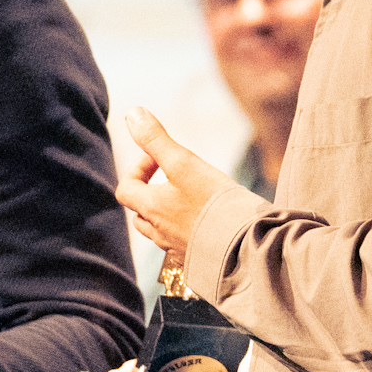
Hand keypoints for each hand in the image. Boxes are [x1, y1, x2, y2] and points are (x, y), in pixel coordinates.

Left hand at [116, 108, 234, 260]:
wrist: (246, 246)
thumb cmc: (215, 204)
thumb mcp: (184, 163)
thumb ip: (156, 140)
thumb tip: (132, 113)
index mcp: (152, 208)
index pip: (125, 189)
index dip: (137, 170)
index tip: (159, 160)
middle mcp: (159, 231)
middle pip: (139, 212)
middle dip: (149, 191)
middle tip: (172, 178)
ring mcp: (177, 248)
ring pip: (159, 229)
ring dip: (165, 212)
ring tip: (188, 198)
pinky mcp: (197, 257)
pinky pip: (180, 243)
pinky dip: (184, 229)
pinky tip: (206, 221)